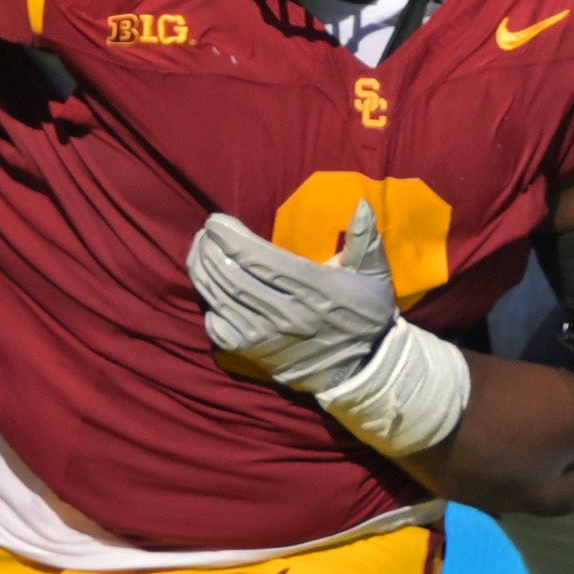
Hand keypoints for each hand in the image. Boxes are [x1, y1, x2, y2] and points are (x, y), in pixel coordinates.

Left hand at [187, 201, 397, 390]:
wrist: (361, 368)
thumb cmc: (365, 314)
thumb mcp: (374, 274)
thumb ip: (365, 239)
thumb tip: (361, 204)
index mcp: (315, 289)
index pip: (260, 259)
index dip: (232, 238)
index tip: (215, 220)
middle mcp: (288, 313)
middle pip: (234, 276)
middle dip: (212, 248)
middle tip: (205, 231)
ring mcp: (267, 336)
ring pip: (222, 298)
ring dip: (203, 270)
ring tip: (199, 248)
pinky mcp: (253, 353)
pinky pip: (218, 326)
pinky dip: (208, 303)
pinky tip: (208, 284)